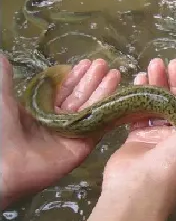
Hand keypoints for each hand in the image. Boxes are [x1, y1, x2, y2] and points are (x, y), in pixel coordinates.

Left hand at [0, 55, 120, 208]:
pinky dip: (109, 112)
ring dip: (103, 91)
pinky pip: (98, 127)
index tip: (87, 63)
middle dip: (92, 80)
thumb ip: (5, 78)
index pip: (63, 90)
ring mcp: (72, 134)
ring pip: (91, 109)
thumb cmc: (2, 130)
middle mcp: (59, 121)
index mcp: (42, 110)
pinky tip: (117, 97)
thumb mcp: (2, 98)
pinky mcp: (82, 146)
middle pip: (80, 97)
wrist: (4, 165)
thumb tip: (3, 57)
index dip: (75, 76)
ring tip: (114, 73)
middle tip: (103, 64)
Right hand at [88, 59, 175, 220]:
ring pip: (159, 103)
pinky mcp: (137, 136)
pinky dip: (139, 96)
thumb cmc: (175, 163)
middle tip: (172, 62)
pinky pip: (140, 112)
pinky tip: (139, 79)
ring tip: (153, 64)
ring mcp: (157, 136)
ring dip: (157, 84)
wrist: (137, 187)